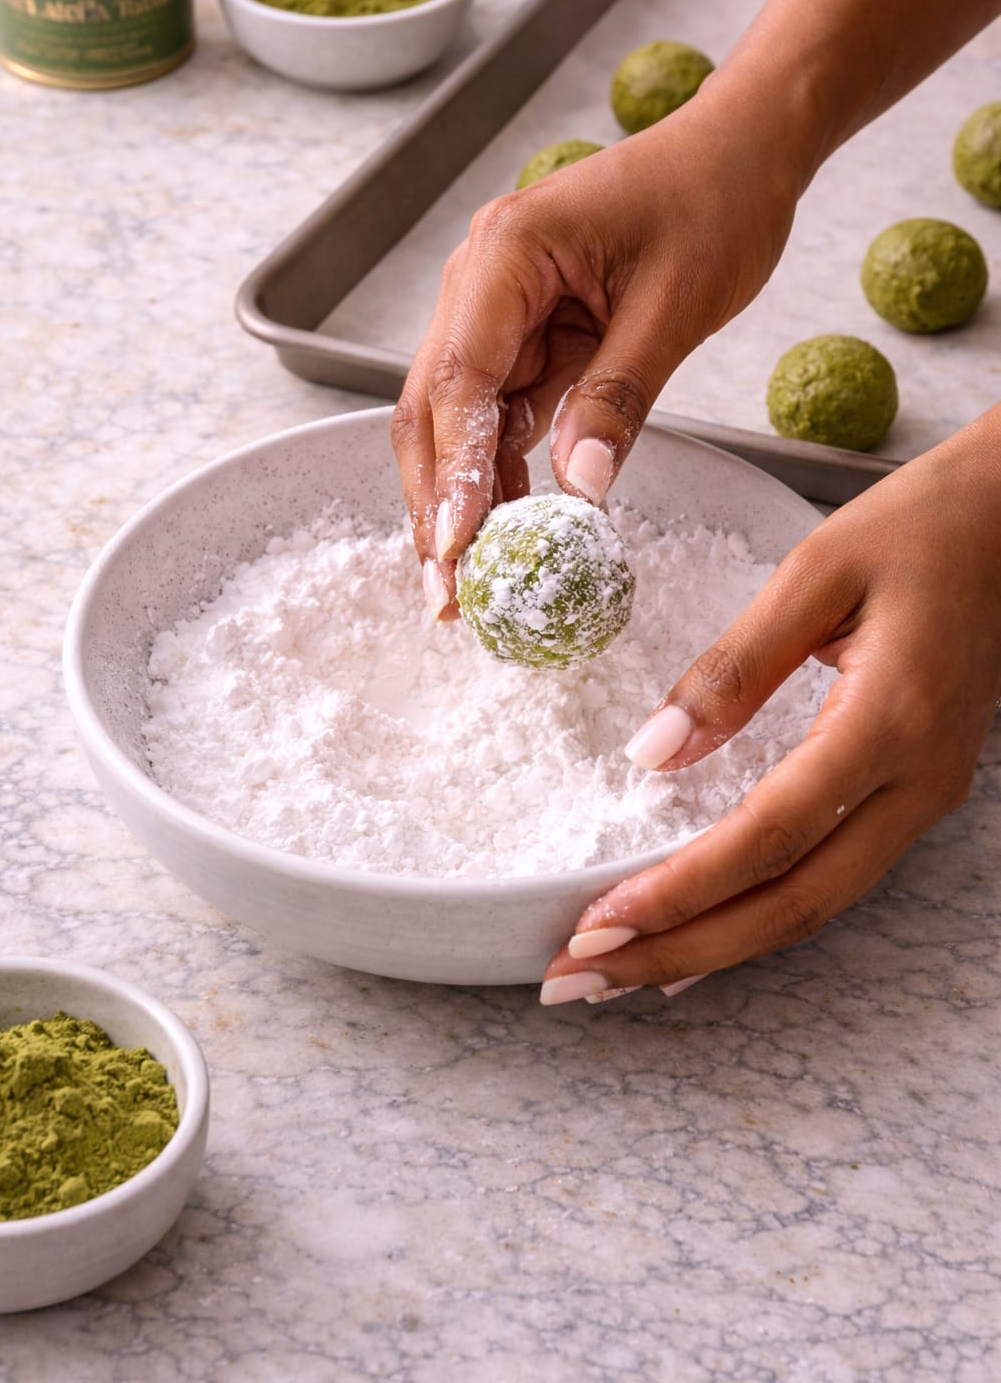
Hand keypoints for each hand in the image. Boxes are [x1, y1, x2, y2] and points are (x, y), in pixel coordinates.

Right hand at [391, 89, 801, 617]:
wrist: (740, 150)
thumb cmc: (715, 202)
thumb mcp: (675, 306)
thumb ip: (619, 396)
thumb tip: (579, 489)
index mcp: (507, 254)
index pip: (459, 378)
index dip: (454, 471)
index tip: (456, 547)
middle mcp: (480, 280)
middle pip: (432, 406)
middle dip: (436, 502)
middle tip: (447, 593)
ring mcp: (496, 309)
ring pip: (455, 419)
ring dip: (461, 499)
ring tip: (471, 583)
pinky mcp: (524, 334)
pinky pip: (498, 414)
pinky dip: (499, 474)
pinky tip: (507, 532)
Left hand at [539, 408, 1000, 1003]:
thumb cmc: (918, 528)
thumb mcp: (814, 573)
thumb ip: (733, 668)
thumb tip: (652, 752)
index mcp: (891, 723)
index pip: (771, 835)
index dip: (682, 889)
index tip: (596, 925)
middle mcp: (918, 782)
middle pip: (794, 905)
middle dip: (682, 951)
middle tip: (580, 977)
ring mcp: (925, 796)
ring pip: (816, 906)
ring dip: (714, 947)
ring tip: (621, 973)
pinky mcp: (915, 792)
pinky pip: (834, 877)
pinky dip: (759, 917)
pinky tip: (702, 936)